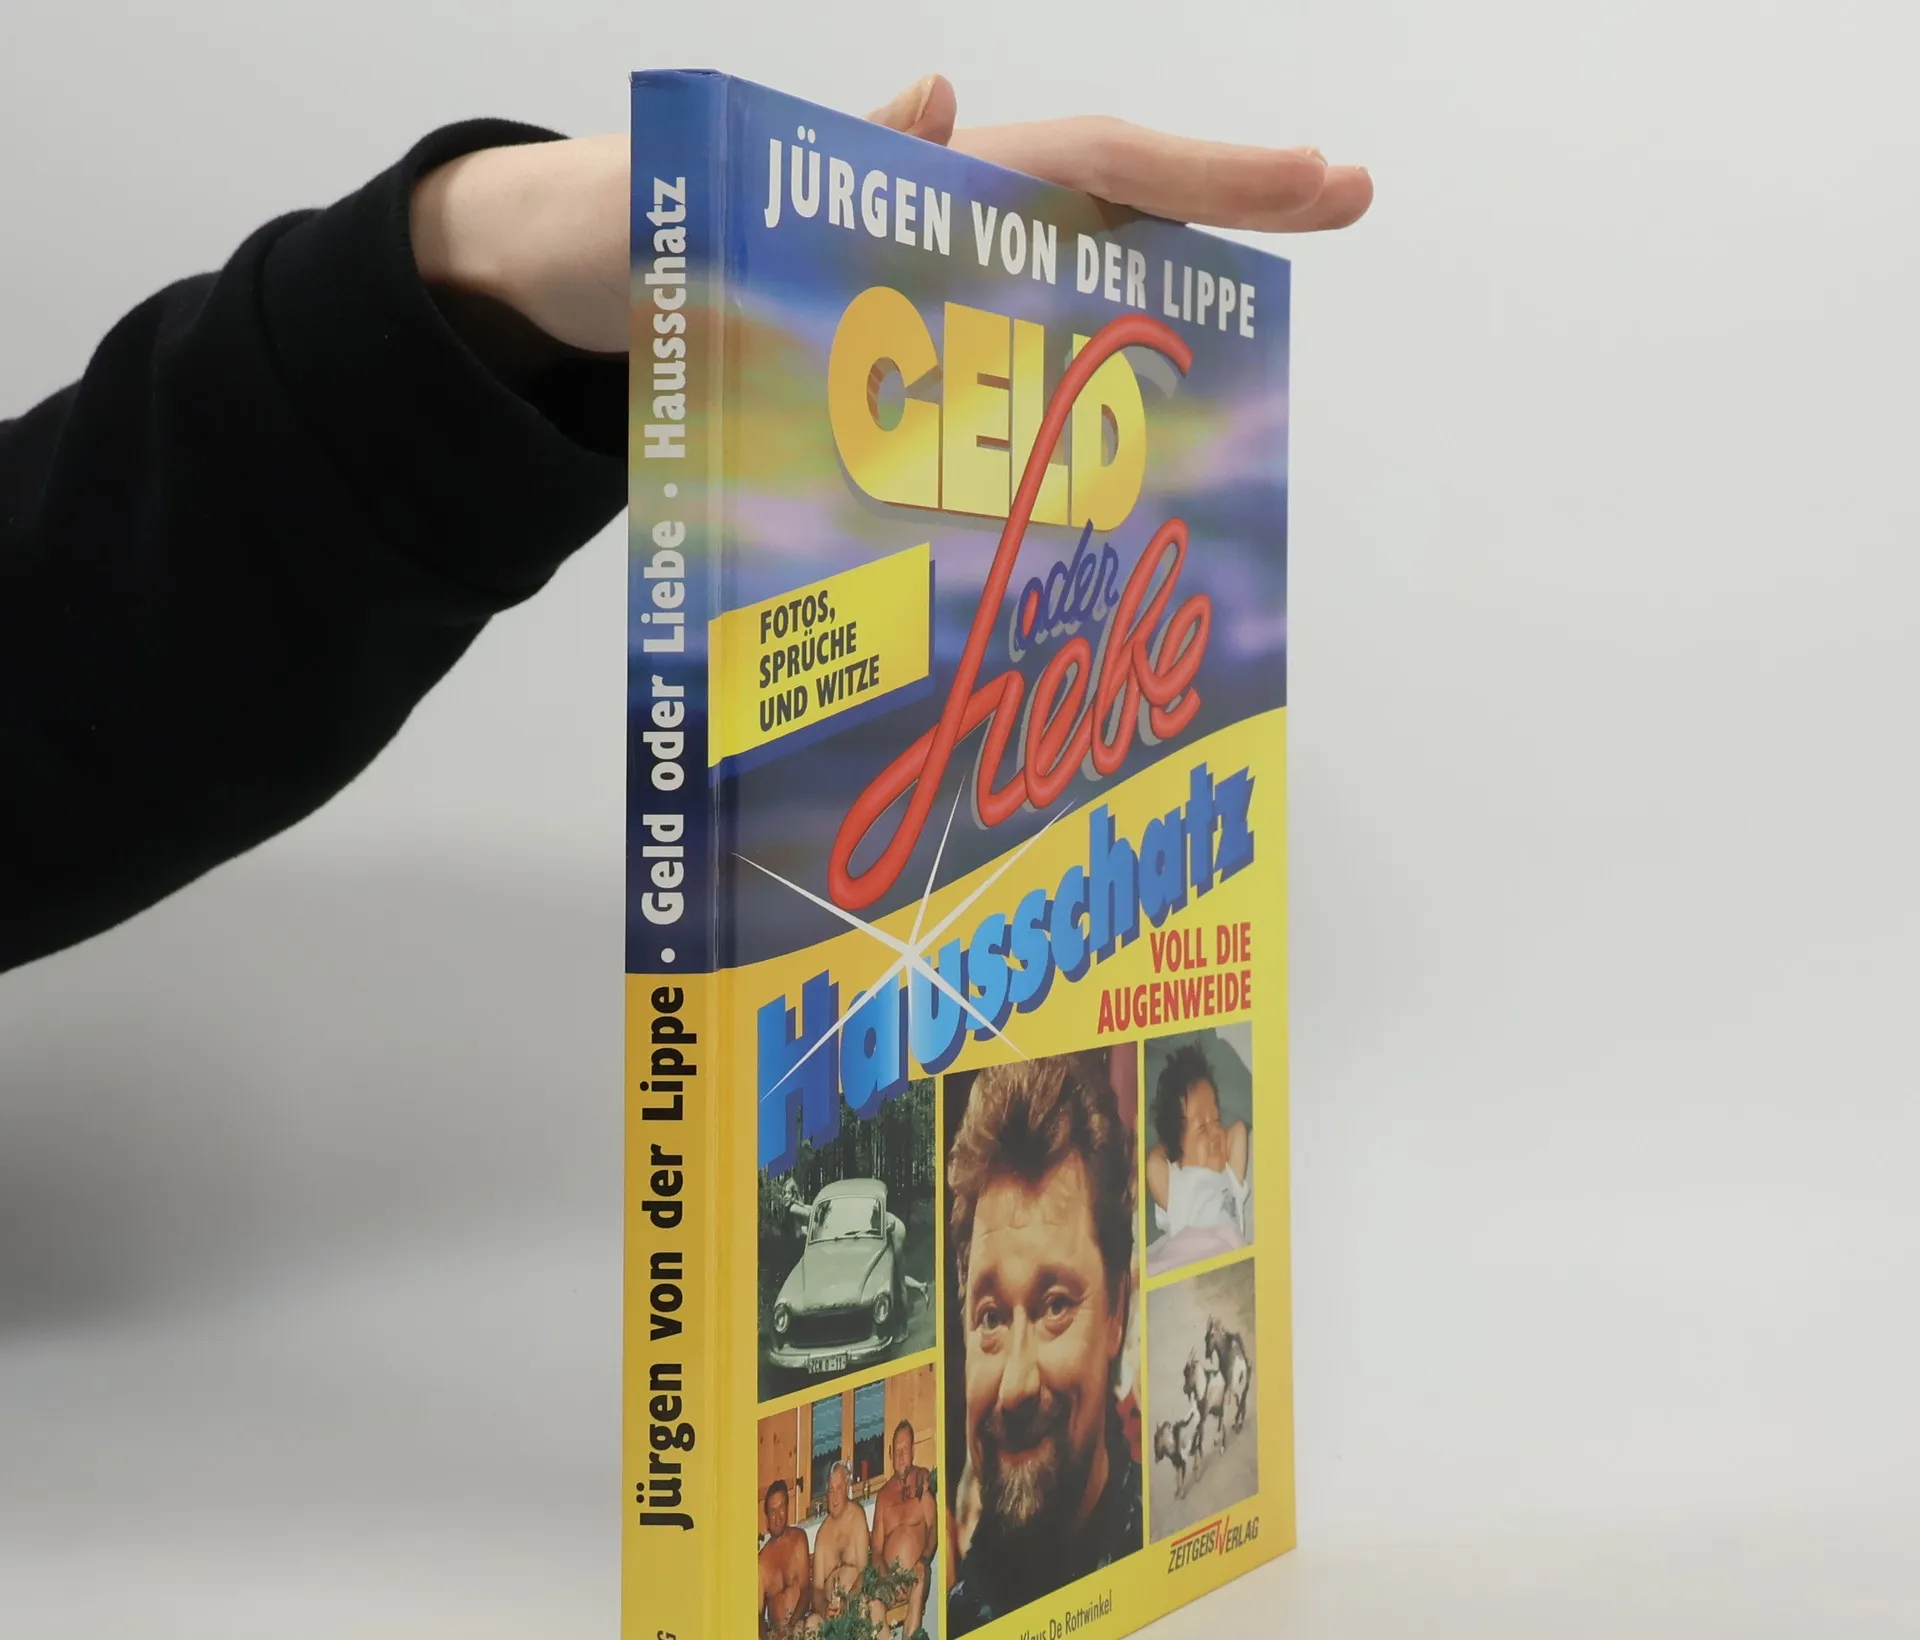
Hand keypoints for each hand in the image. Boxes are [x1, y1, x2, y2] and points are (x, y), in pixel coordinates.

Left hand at [411, 77, 1369, 358]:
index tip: (1316, 178)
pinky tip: (1122, 437)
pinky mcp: (907, 355)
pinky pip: (1008, 364)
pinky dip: (1073, 384)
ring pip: (1075, 286)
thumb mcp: (726, 189)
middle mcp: (952, 232)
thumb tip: (934, 94)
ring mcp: (936, 294)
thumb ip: (828, 160)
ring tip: (1262, 342)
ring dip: (1167, 304)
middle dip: (1229, 210)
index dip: (1207, 173)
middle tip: (1346, 202)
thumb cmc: (643, 227)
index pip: (1096, 163)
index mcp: (928, 185)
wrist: (582, 285)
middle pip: (1116, 208)